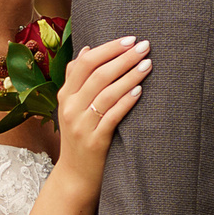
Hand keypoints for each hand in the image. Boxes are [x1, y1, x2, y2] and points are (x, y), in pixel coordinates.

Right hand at [54, 37, 149, 185]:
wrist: (75, 175)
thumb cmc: (80, 136)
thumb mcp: (71, 107)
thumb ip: (76, 79)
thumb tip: (88, 49)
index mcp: (65, 95)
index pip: (85, 63)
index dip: (109, 48)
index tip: (130, 39)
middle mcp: (70, 108)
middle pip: (98, 75)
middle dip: (123, 58)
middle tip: (145, 46)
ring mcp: (80, 125)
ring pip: (106, 93)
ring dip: (129, 76)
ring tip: (148, 64)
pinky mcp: (94, 141)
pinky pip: (112, 117)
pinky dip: (126, 101)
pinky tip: (140, 91)